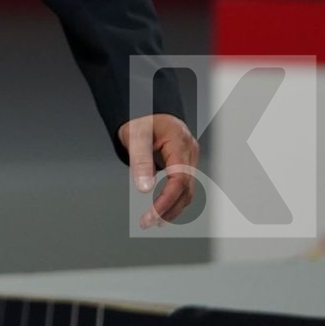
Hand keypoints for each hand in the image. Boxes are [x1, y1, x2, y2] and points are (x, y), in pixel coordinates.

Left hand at [119, 113, 200, 227]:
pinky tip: (162, 208)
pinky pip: (183, 184)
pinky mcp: (184, 160)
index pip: (179, 181)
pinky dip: (174, 198)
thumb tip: (145, 189)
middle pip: (186, 189)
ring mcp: (189, 156)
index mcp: (180, 143)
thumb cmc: (139, 116)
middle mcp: (190, 151)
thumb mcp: (135, 135)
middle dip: (168, 209)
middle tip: (147, 223)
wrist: (144, 102)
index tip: (151, 216)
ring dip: (173, 207)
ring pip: (188, 190)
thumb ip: (140, 161)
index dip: (166, 201)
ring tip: (153, 221)